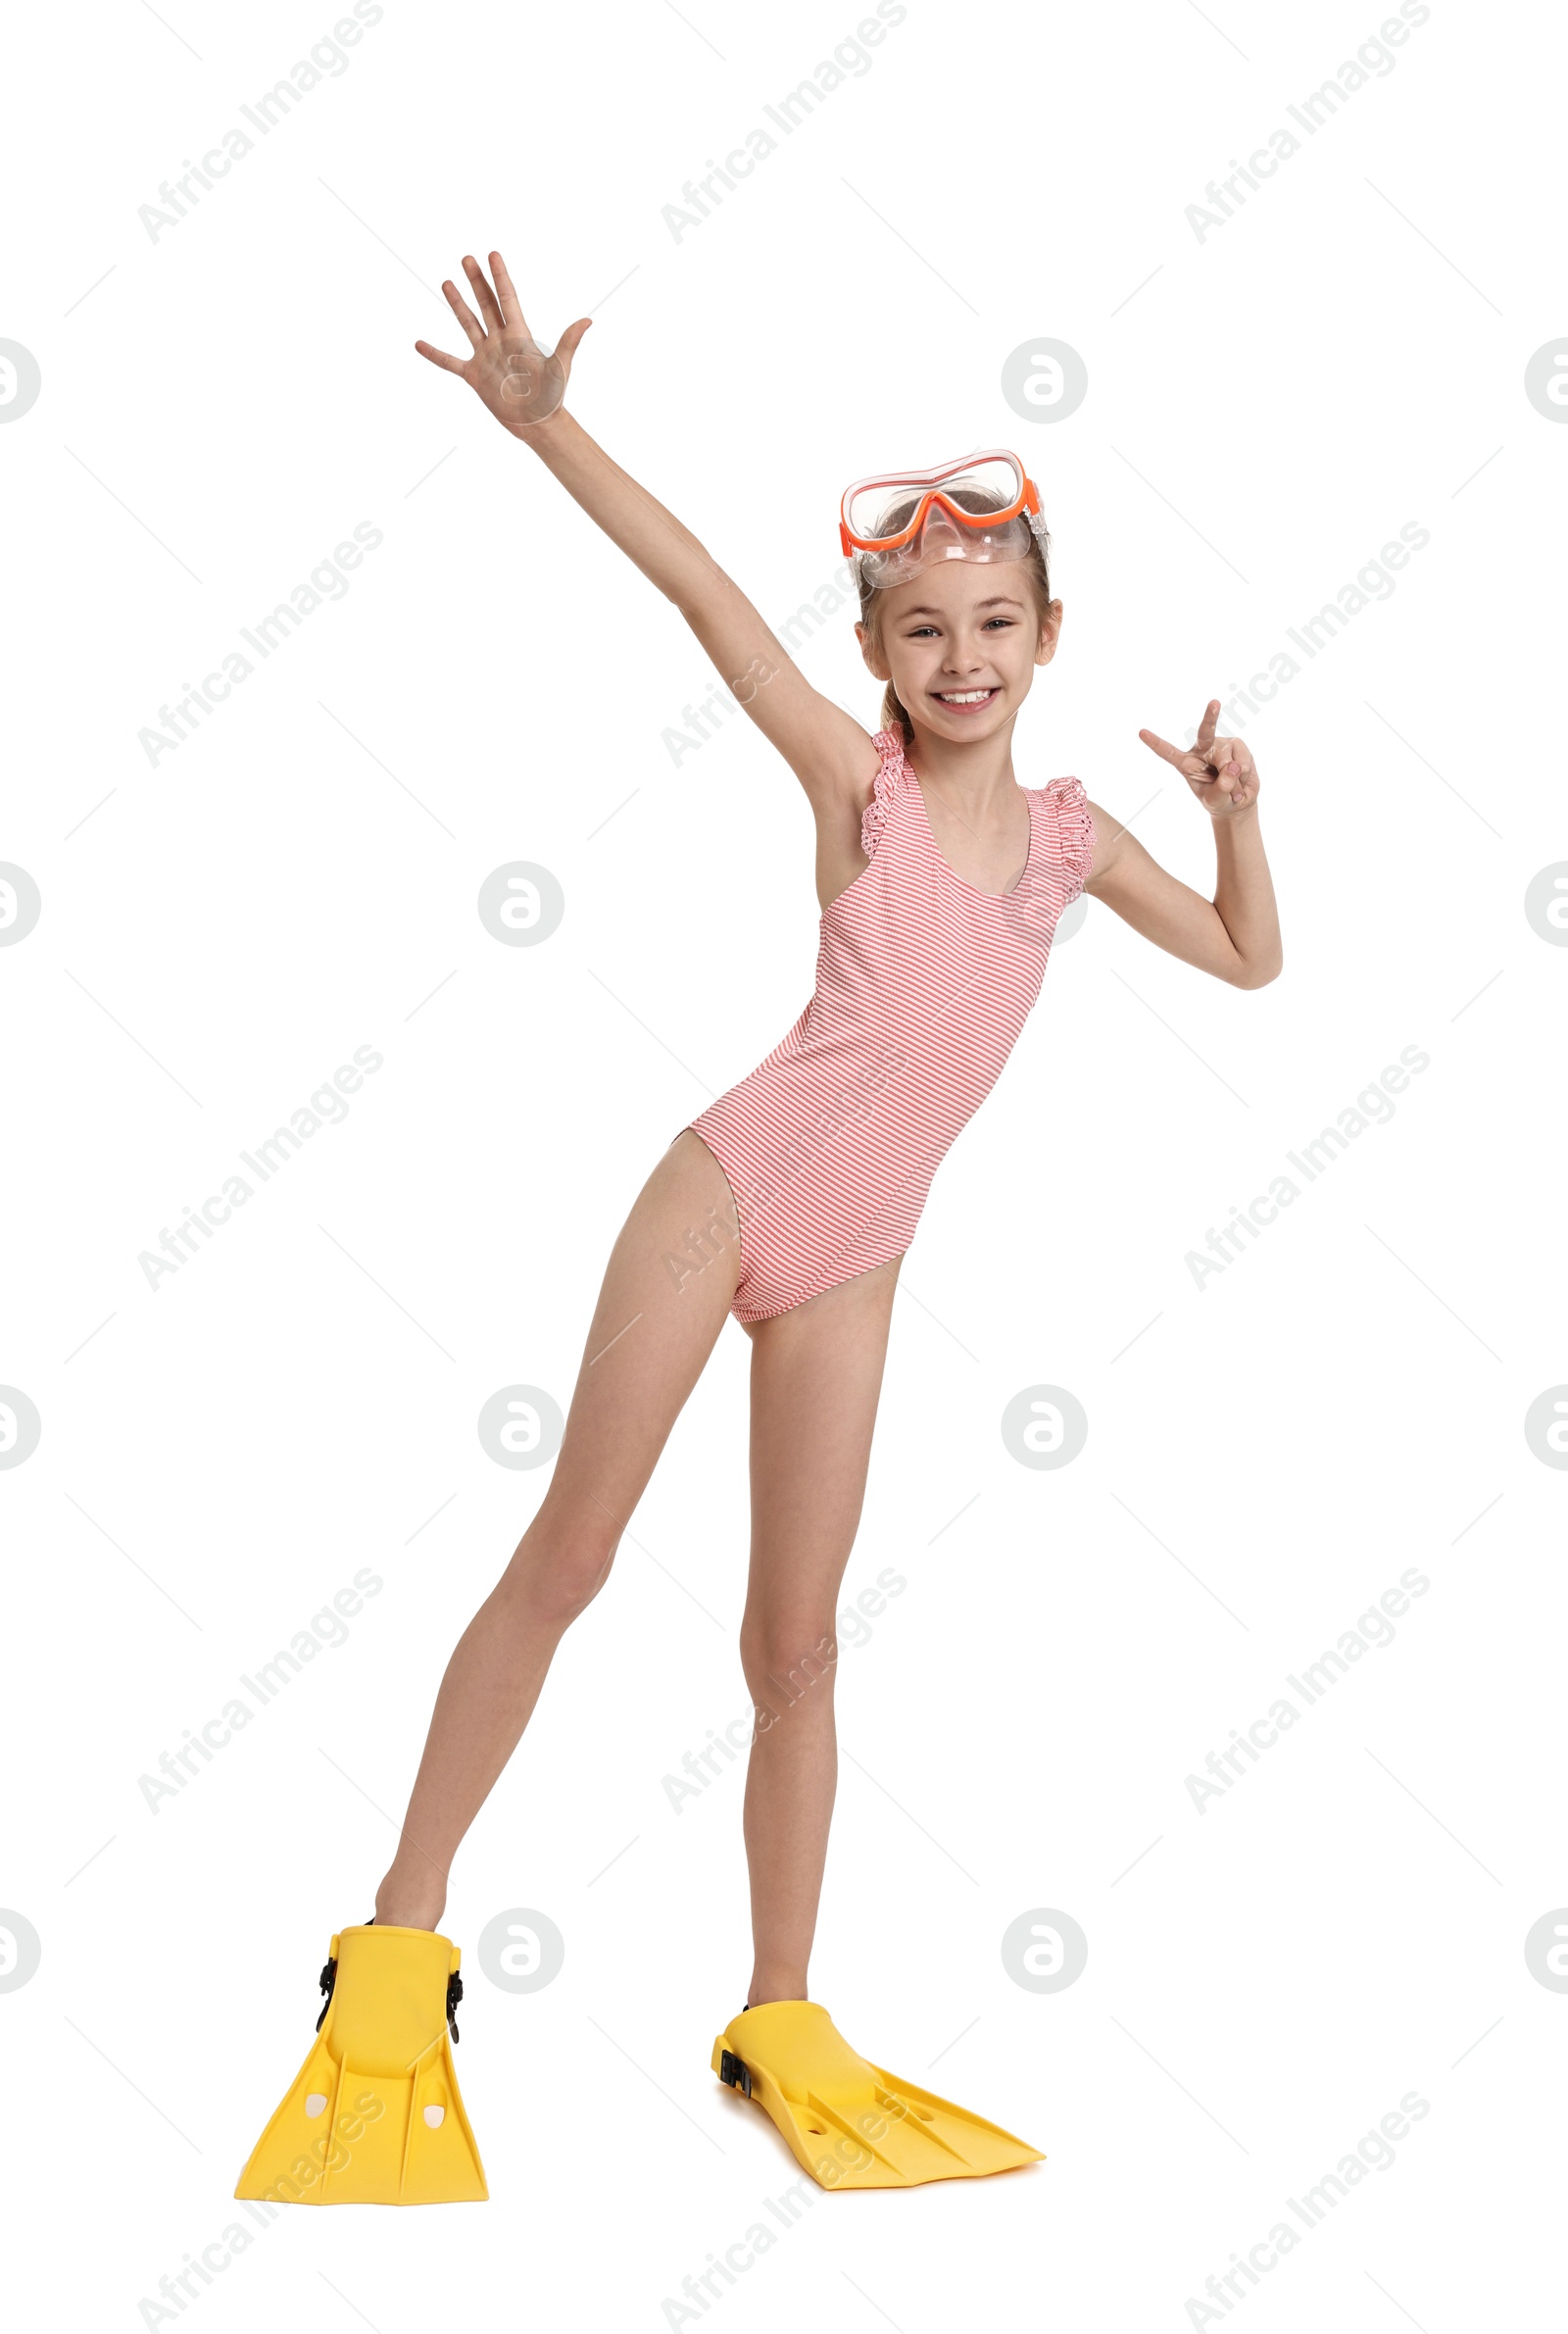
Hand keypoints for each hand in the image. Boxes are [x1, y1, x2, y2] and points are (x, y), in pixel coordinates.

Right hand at [415, 251, 590, 434]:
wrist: (539, 425)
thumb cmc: (553, 398)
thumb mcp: (560, 368)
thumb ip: (568, 342)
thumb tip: (588, 320)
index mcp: (519, 336)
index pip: (507, 299)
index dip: (500, 277)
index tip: (492, 254)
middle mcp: (500, 341)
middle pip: (486, 304)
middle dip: (477, 281)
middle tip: (467, 258)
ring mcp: (486, 357)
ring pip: (468, 324)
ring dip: (457, 304)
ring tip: (446, 282)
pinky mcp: (475, 376)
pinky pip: (450, 362)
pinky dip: (435, 354)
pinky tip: (418, 343)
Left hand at [1137, 700, 1257, 814]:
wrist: (1238, 802)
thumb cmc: (1220, 801)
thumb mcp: (1216, 800)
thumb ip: (1222, 787)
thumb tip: (1233, 766)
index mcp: (1186, 762)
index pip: (1168, 752)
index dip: (1156, 743)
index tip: (1141, 732)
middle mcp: (1203, 749)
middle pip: (1206, 732)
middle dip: (1210, 717)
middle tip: (1214, 702)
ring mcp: (1221, 745)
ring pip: (1228, 758)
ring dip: (1234, 778)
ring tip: (1233, 787)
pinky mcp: (1237, 745)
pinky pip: (1243, 760)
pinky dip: (1244, 774)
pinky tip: (1242, 779)